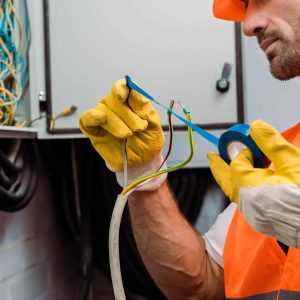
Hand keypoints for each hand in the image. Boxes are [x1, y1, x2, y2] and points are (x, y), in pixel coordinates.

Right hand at [79, 79, 165, 189]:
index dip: (121, 88)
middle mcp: (114, 106)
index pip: (122, 87)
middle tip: (139, 128)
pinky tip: (101, 119)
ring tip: (127, 135)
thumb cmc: (148, 140)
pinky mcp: (93, 130)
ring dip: (115, 122)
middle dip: (127, 114)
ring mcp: (102, 117)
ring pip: (102, 110)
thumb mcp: (153, 124)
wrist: (143, 161)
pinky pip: (86, 119)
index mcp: (129, 101)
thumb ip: (143, 107)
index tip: (123, 95)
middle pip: (113, 99)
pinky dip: (92, 117)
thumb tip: (134, 89)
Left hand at [208, 120, 299, 246]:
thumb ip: (271, 144)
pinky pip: (243, 202)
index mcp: (249, 186)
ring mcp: (251, 213)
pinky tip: (246, 187)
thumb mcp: (292, 163)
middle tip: (212, 156)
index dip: (244, 153)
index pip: (238, 164)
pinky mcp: (260, 221)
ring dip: (228, 178)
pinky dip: (240, 190)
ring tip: (224, 170)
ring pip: (233, 192)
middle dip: (219, 166)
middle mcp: (245, 201)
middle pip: (226, 180)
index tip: (252, 146)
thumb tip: (256, 126)